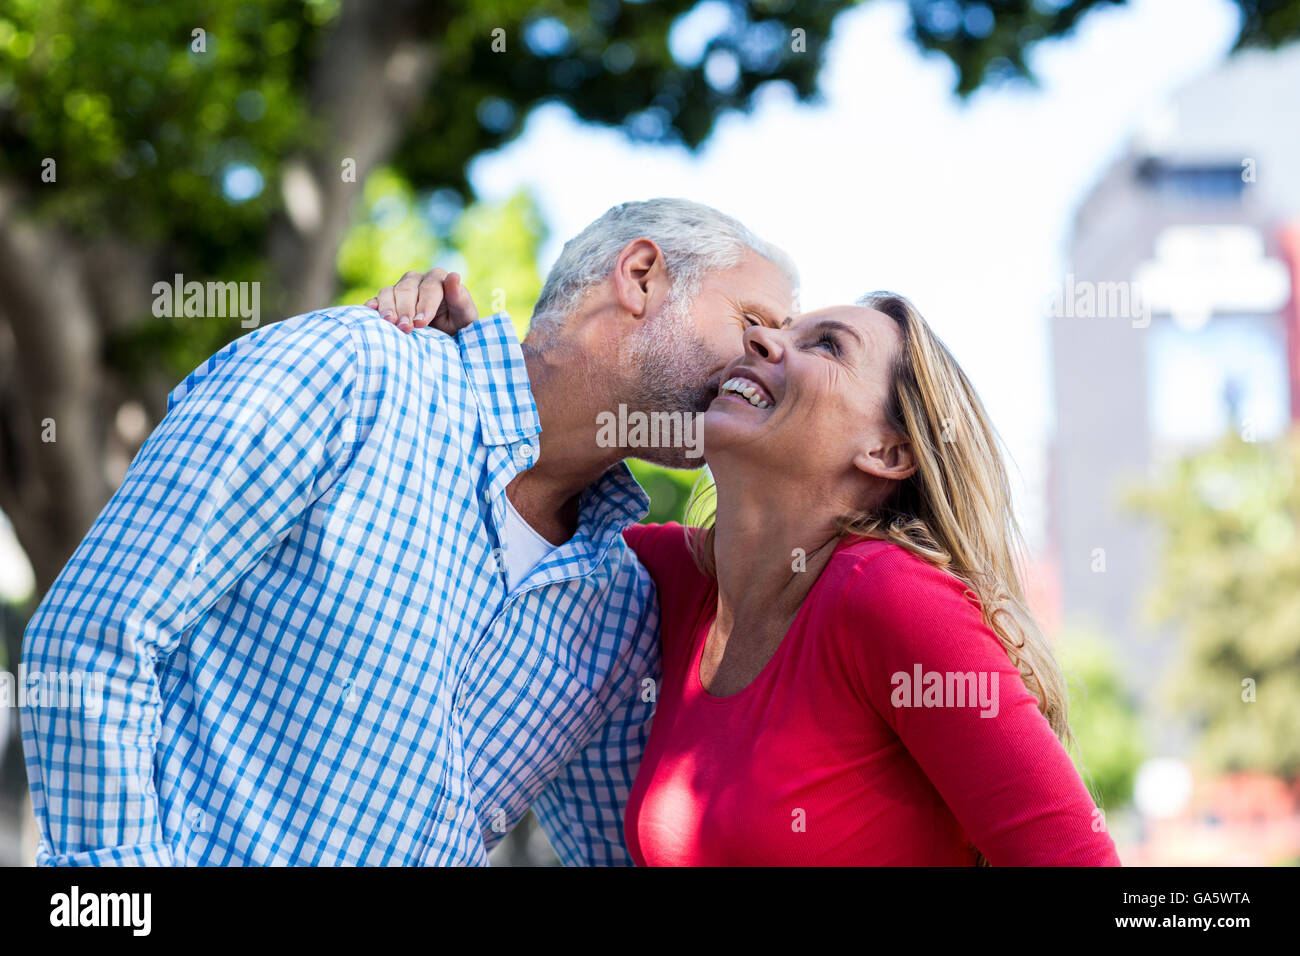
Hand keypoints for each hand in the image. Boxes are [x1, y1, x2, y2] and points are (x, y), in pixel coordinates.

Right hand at [364, 268, 478, 334]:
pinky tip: (370, 312)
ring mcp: (400, 288)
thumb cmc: (458, 326)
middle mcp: (418, 280)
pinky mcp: (388, 300)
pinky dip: (373, 305)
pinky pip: (377, 298)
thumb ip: (460, 298)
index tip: (421, 322)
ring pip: (390, 291)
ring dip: (389, 308)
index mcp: (439, 279)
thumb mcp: (465, 316)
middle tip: (406, 328)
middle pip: (407, 289)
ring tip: (390, 323)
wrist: (443, 338)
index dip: (425, 305)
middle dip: (406, 309)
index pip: (430, 288)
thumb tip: (454, 276)